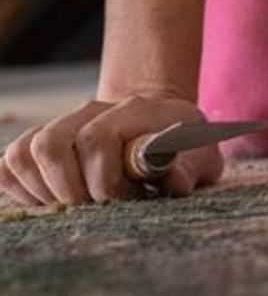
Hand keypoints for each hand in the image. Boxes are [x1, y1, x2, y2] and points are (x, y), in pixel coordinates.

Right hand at [0, 95, 222, 206]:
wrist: (159, 127)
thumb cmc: (183, 148)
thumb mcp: (200, 155)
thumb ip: (190, 168)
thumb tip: (171, 182)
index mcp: (132, 110)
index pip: (96, 138)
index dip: (104, 179)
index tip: (124, 198)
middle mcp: (91, 110)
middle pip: (51, 144)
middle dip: (69, 189)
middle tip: (94, 207)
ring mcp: (63, 124)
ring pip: (25, 152)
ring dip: (43, 190)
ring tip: (74, 203)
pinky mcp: (41, 142)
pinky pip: (10, 161)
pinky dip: (22, 187)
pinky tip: (52, 199)